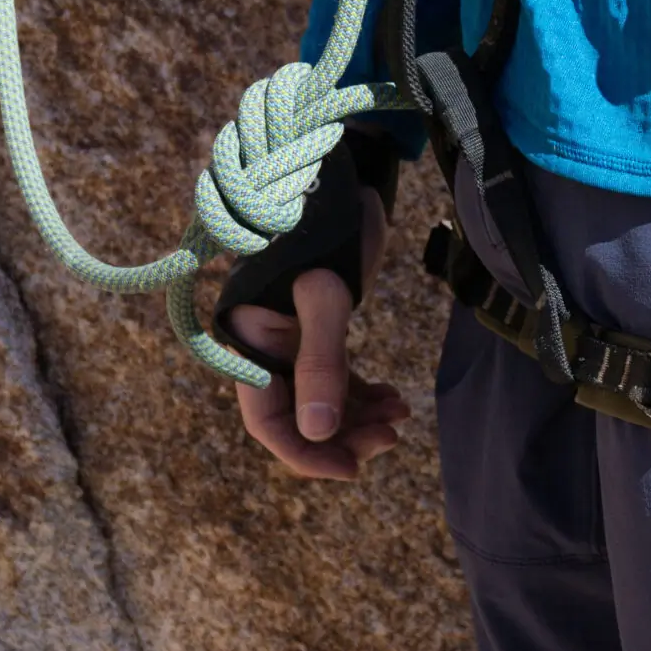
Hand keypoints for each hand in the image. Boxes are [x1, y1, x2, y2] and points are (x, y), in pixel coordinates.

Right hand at [227, 188, 408, 479]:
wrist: (339, 181)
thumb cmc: (325, 227)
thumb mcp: (325, 297)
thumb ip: (321, 363)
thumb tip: (319, 431)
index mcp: (251, 344)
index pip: (269, 422)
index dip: (307, 453)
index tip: (354, 468)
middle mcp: (266, 350)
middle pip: (298, 422)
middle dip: (343, 438)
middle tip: (391, 437)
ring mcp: (292, 344)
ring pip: (321, 407)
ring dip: (359, 421)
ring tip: (399, 417)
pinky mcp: (319, 334)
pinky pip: (337, 385)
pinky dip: (365, 398)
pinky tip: (395, 401)